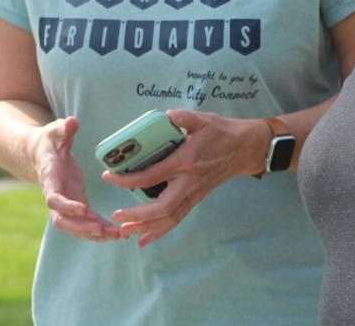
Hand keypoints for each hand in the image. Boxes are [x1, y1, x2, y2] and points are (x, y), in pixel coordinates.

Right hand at [35, 115, 119, 241]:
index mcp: (50, 180)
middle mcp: (56, 197)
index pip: (54, 199)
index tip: (84, 209)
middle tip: (103, 231)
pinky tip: (118, 232)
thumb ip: (63, 128)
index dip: (67, 206)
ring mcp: (66, 204)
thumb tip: (72, 122)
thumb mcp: (55, 131)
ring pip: (76, 227)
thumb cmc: (50, 141)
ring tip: (117, 235)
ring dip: (95, 234)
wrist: (43, 154)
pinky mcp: (77, 205)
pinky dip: (101, 229)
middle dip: (82, 229)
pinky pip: (87, 222)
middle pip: (63, 222)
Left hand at [103, 109, 264, 247]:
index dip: (129, 179)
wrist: (245, 149)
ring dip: (147, 228)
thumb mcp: (203, 120)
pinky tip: (145, 238)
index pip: (153, 175)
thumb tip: (168, 115)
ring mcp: (193, 194)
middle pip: (162, 206)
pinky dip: (160, 230)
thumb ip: (184, 118)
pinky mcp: (195, 199)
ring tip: (125, 232)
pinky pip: (176, 219)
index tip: (109, 176)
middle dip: (138, 214)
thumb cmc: (221, 133)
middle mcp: (189, 182)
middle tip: (116, 215)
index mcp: (186, 162)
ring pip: (169, 218)